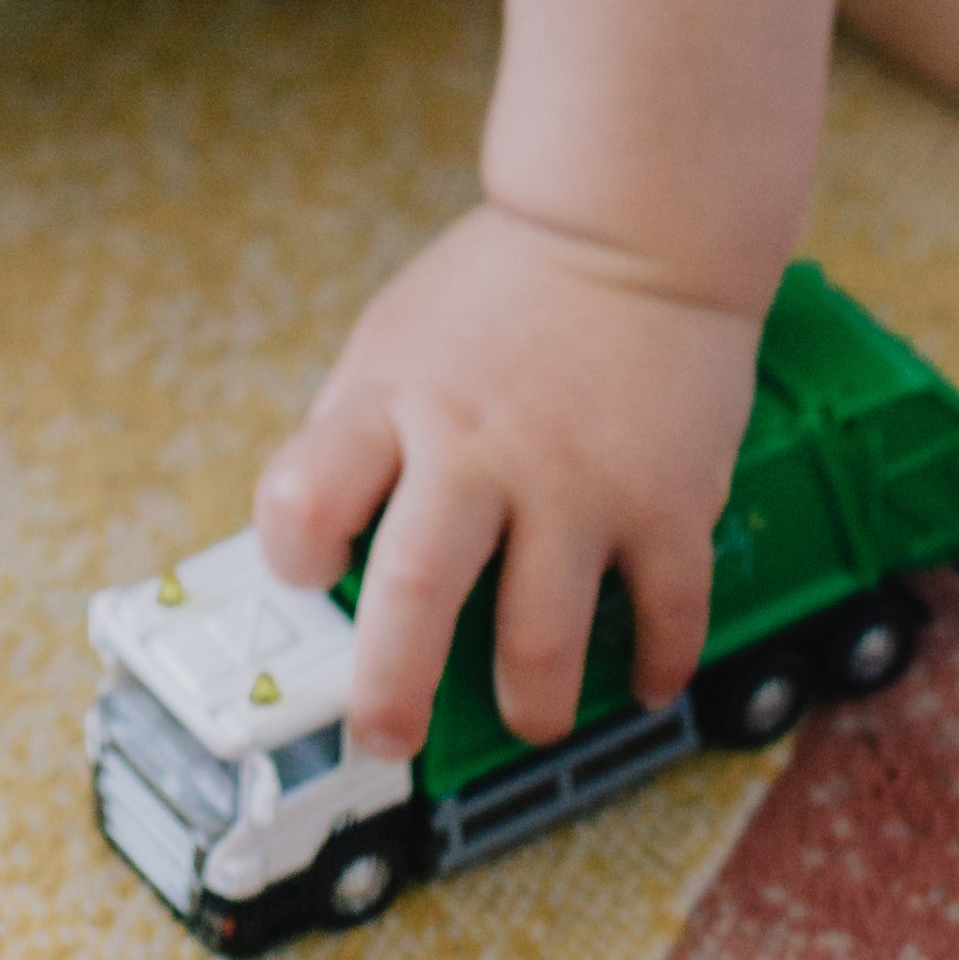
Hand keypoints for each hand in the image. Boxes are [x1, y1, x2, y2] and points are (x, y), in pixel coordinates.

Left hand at [252, 204, 760, 761]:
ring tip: (529, 714)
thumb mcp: (394, 338)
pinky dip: (655, 666)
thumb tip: (316, 545)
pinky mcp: (667, 499)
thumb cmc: (500, 291)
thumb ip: (358, 431)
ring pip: (542, 641)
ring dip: (531, 704)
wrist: (631, 224)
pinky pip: (666, 616)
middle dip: (391, 692)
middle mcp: (475, 448)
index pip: (303, 498)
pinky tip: (644, 678)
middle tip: (387, 735)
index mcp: (392, 402)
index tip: (309, 582)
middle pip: (412, 595)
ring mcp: (577, 481)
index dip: (291, 557)